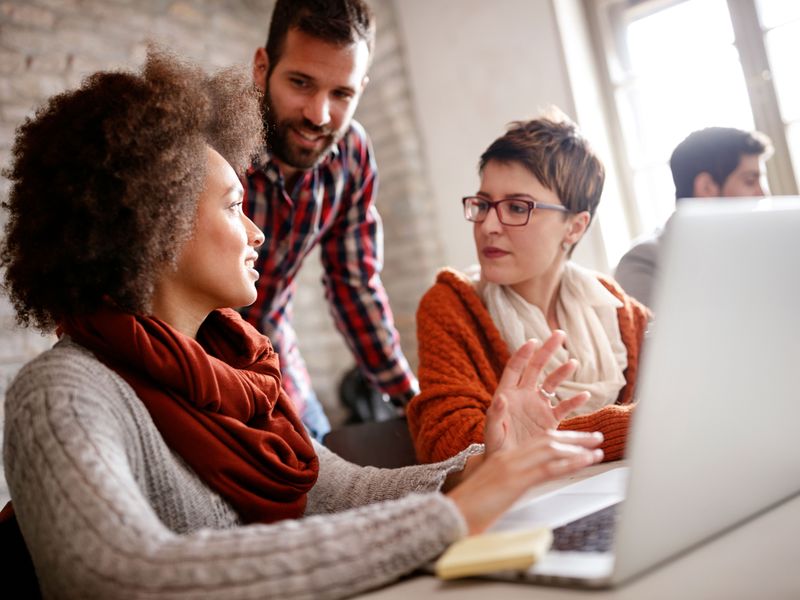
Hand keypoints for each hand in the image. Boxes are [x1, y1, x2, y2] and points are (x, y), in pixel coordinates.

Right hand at [447, 430, 603, 533]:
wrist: (451, 515)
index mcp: (502, 459)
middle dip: (574, 438)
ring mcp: (511, 467)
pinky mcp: (514, 480)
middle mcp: (508, 458)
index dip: (560, 439)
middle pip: (547, 440)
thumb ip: (509, 488)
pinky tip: (585, 461)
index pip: (536, 443)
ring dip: (578, 448)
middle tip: (595, 438)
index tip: (578, 440)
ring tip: (597, 448)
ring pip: (550, 449)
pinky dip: (570, 463)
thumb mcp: (492, 494)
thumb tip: (521, 493)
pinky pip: (548, 468)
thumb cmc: (468, 510)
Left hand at [484, 330, 590, 454]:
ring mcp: (538, 406)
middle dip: (547, 351)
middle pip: (536, 368)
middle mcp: (524, 396)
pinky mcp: (550, 420)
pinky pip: (564, 407)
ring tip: (573, 363)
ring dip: (562, 372)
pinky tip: (584, 394)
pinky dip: (574, 401)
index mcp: (508, 394)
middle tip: (559, 335)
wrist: (509, 465)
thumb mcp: (492, 432)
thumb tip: (500, 398)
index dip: (523, 354)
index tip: (533, 341)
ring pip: (552, 384)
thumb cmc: (496, 447)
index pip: (515, 368)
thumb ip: (495, 415)